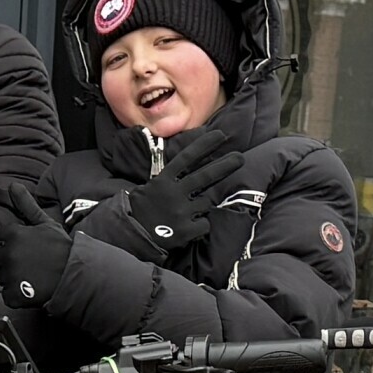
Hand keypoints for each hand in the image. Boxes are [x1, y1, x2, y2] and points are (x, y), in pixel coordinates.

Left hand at [0, 184, 69, 309]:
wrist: (77, 274)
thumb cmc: (63, 249)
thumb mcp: (45, 223)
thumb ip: (26, 205)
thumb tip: (13, 185)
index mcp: (13, 234)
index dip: (7, 244)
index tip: (23, 249)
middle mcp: (8, 253)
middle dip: (8, 262)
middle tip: (29, 264)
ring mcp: (11, 275)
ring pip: (1, 278)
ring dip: (13, 279)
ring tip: (33, 276)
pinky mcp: (15, 294)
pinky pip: (7, 296)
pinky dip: (17, 296)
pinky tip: (31, 289)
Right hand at [127, 145, 243, 250]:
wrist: (132, 237)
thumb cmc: (141, 211)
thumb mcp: (149, 188)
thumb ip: (167, 179)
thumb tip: (185, 167)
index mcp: (163, 181)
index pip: (187, 158)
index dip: (204, 146)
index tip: (220, 135)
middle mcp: (174, 193)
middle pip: (205, 176)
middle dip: (225, 166)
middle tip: (240, 158)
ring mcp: (181, 212)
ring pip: (206, 203)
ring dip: (202, 206)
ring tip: (187, 213)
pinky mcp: (186, 231)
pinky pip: (204, 224)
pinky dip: (199, 226)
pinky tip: (187, 229)